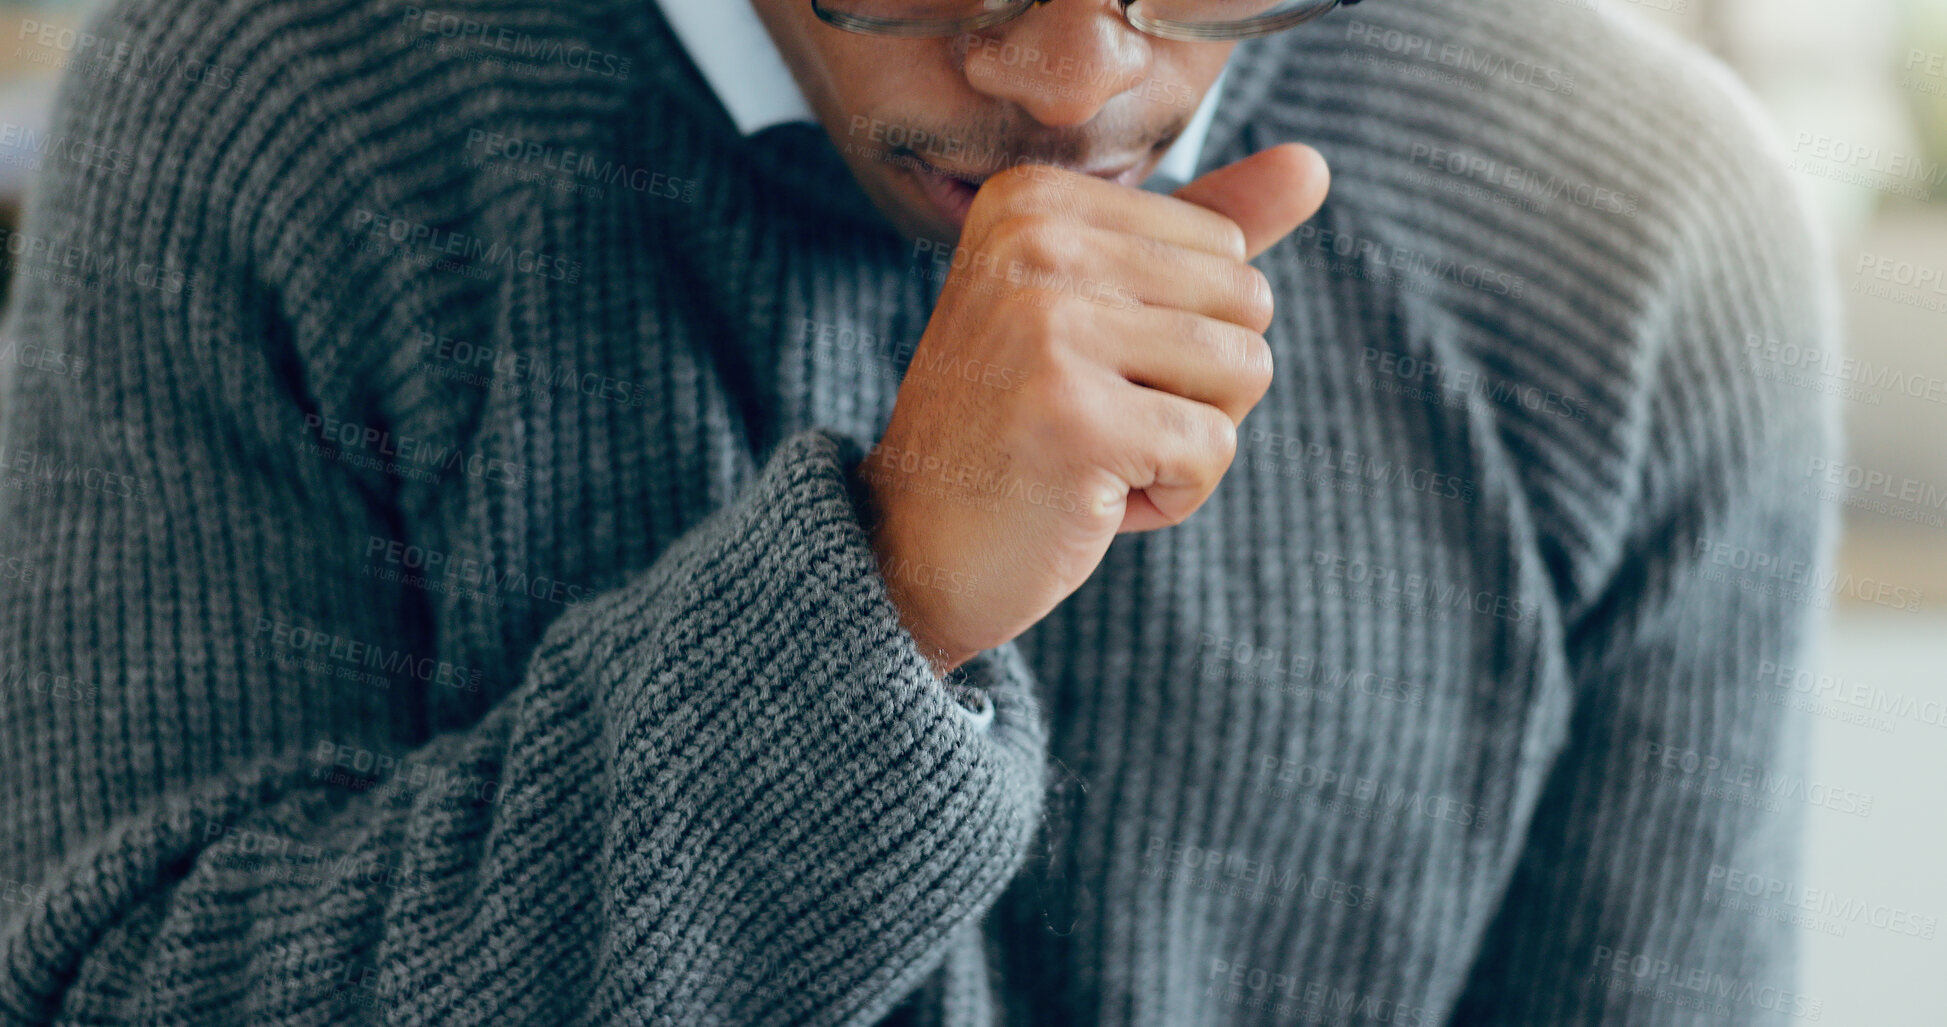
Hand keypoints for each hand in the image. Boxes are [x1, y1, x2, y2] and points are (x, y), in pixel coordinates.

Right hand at [859, 144, 1330, 675]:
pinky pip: (1215, 449)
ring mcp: (1048, 328)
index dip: (1183, 333)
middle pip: (1247, 301)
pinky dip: (1173, 496)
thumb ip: (1204, 232)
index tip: (1085, 371)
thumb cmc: (1019, 428)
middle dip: (1199, 387)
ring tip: (1095, 455)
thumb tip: (1314, 163)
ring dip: (1189, 442)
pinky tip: (1089, 499)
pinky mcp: (1074, 418)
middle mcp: (1034, 242)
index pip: (1224, 247)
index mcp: (1035, 198)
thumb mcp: (1103, 309)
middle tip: (1095, 420)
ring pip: (1247, 371)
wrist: (913, 549)